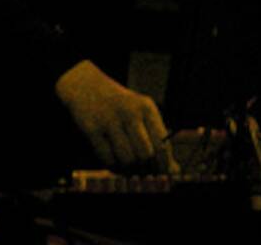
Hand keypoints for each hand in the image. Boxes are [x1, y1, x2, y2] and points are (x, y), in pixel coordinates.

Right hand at [55, 60, 169, 170]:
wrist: (86, 85)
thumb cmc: (120, 105)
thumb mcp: (141, 113)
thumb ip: (157, 139)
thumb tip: (174, 170)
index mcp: (146, 107)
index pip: (162, 144)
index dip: (164, 166)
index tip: (162, 175)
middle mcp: (129, 112)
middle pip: (146, 155)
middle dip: (146, 170)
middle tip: (144, 174)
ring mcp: (109, 120)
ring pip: (127, 159)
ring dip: (129, 171)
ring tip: (129, 169)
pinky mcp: (92, 128)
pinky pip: (107, 158)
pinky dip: (113, 167)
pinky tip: (115, 164)